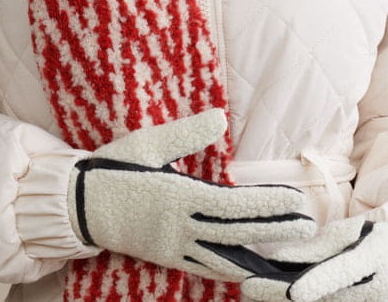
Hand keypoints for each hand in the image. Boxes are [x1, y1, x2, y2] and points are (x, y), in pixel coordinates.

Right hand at [67, 108, 315, 281]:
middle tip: (308, 227)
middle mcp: (180, 227)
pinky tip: (248, 270)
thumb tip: (220, 117)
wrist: (79, 203)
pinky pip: (205, 267)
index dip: (268, 207)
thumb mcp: (149, 142)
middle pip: (237, 234)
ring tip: (288, 258)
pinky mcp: (166, 256)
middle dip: (275, 231)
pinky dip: (231, 270)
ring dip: (259, 257)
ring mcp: (173, 246)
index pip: (234, 205)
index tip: (296, 203)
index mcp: (179, 197)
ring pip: (225, 258)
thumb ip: (187, 133)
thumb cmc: (114, 166)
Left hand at [237, 216, 387, 301]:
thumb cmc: (372, 240)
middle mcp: (379, 290)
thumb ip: (315, 247)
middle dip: (287, 297)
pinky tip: (279, 299)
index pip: (343, 271)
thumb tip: (278, 258)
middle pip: (330, 298)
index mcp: (374, 256)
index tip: (293, 292)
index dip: (317, 283)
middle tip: (251, 289)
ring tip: (257, 294)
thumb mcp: (348, 232)